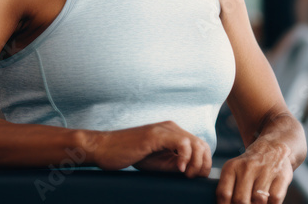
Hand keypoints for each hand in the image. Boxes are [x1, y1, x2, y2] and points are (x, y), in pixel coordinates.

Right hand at [89, 121, 211, 177]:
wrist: (104, 148)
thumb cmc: (128, 156)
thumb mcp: (157, 162)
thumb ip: (174, 163)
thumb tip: (193, 170)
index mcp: (173, 133)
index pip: (200, 145)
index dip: (203, 162)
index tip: (196, 177)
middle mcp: (172, 128)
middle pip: (202, 144)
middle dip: (203, 163)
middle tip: (194, 178)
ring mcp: (165, 129)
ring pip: (196, 142)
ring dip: (196, 162)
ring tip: (187, 174)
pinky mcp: (157, 134)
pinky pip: (182, 143)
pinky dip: (185, 157)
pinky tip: (179, 169)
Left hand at [216, 138, 293, 203]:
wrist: (274, 147)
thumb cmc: (250, 166)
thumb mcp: (234, 170)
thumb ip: (228, 188)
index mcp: (232, 167)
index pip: (224, 194)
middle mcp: (248, 167)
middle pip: (241, 200)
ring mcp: (266, 170)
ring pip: (258, 201)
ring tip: (256, 203)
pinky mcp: (282, 175)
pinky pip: (275, 199)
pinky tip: (268, 201)